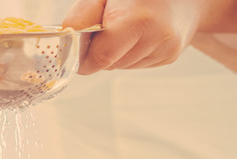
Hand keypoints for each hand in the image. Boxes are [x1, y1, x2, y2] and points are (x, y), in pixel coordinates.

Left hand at [62, 0, 236, 73]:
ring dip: (117, 52)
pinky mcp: (170, 56)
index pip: (101, 57)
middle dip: (101, 51)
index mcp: (138, 19)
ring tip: (127, 27)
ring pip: (122, 66)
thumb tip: (66, 36)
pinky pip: (137, 64)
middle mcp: (156, 37)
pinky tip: (140, 33)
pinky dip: (131, 53)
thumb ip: (85, 13)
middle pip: (110, 64)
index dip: (86, 57)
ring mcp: (166, 49)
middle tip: (107, 27)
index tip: (80, 47)